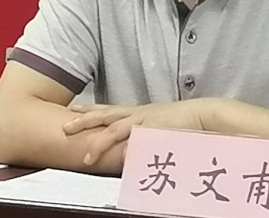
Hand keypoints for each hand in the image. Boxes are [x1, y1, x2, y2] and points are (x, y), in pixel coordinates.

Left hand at [63, 99, 219, 164]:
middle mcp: (138, 114)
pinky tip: (121, 159)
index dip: (90, 109)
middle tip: (65, 126)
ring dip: (101, 142)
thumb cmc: (181, 121)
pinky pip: (139, 141)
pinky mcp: (156, 130)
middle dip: (85, 121)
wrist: (202, 114)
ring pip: (117, 129)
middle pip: (106, 115)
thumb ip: (142, 134)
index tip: (73, 108)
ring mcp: (146, 121)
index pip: (109, 109)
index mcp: (137, 112)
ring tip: (87, 156)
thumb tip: (129, 147)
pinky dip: (129, 150)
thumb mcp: (157, 125)